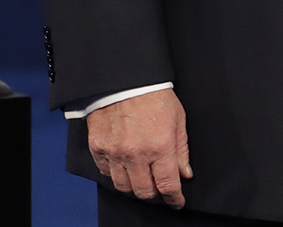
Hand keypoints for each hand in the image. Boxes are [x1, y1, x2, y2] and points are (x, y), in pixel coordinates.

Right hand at [86, 88, 192, 206]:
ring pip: (123, 186)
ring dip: (135, 187)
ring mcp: (114, 153)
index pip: (167, 185)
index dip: (174, 198)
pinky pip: (106, 172)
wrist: (124, 80)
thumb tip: (185, 174)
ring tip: (143, 180)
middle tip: (161, 192)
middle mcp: (136, 154)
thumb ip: (182, 149)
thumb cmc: (154, 96)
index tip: (177, 203)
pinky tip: (125, 167)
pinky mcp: (97, 148)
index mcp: (160, 147)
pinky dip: (116, 174)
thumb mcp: (178, 119)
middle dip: (155, 196)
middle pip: (144, 192)